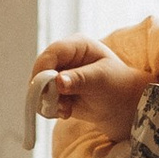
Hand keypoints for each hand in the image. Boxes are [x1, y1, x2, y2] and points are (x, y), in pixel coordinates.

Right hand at [32, 37, 149, 143]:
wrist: (120, 105)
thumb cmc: (117, 85)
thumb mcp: (102, 80)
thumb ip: (80, 79)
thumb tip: (59, 81)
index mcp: (76, 46)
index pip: (52, 53)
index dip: (44, 69)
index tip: (45, 89)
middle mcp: (63, 58)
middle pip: (40, 70)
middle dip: (45, 90)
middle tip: (59, 104)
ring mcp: (57, 74)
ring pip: (38, 87)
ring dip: (49, 101)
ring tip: (67, 109)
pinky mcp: (54, 90)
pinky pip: (41, 100)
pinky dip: (51, 108)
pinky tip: (66, 112)